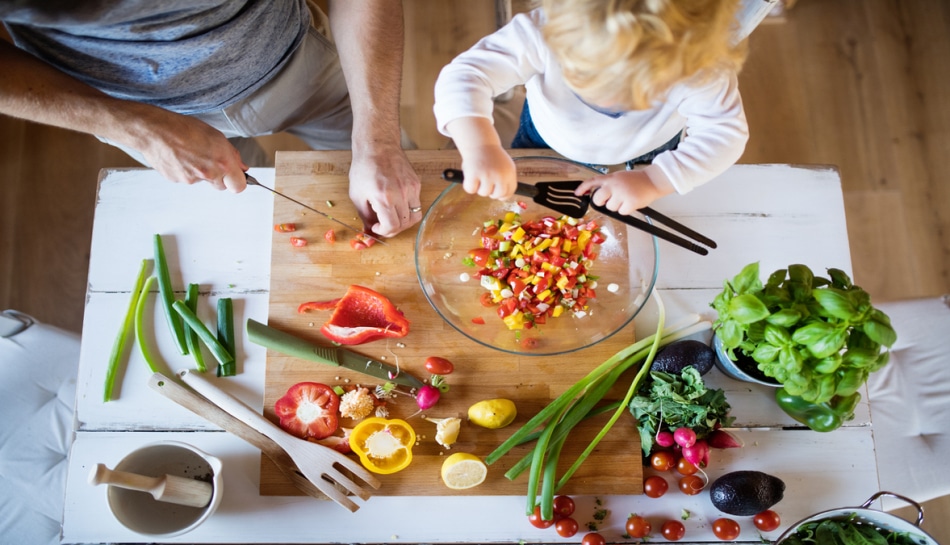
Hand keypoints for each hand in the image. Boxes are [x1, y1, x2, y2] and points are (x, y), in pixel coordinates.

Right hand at [133, 109, 248, 192]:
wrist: (154, 130)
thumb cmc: (184, 128)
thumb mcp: (215, 135)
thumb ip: (231, 155)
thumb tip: (242, 167)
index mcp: (222, 161)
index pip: (239, 186)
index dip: (237, 181)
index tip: (235, 176)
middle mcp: (209, 173)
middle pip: (221, 186)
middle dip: (219, 177)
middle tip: (209, 160)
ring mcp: (192, 179)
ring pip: (202, 180)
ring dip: (200, 171)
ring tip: (189, 152)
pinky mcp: (177, 180)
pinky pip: (187, 178)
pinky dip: (185, 170)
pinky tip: (179, 156)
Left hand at [348, 143, 422, 237]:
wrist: (377, 146)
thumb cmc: (364, 168)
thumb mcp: (357, 194)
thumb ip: (364, 216)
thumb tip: (369, 231)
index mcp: (384, 198)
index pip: (392, 226)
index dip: (384, 232)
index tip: (377, 227)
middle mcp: (401, 194)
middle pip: (404, 224)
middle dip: (393, 229)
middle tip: (384, 225)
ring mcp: (411, 189)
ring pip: (414, 217)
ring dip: (403, 222)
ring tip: (393, 217)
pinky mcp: (416, 184)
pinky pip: (417, 205)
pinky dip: (408, 210)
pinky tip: (398, 205)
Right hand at [445, 117, 516, 198]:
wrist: (479, 142)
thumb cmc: (491, 156)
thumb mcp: (505, 166)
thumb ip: (506, 180)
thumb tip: (503, 197)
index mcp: (509, 173)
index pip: (509, 192)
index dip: (503, 196)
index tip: (498, 195)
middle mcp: (500, 175)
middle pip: (497, 195)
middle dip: (491, 193)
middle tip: (486, 184)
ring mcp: (487, 175)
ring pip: (483, 193)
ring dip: (479, 187)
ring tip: (479, 175)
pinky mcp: (474, 174)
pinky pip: (470, 189)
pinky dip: (468, 185)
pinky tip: (470, 176)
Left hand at [575, 170, 673, 213]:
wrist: (652, 181)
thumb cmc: (635, 181)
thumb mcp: (619, 177)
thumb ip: (608, 184)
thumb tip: (597, 195)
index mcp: (611, 178)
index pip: (592, 181)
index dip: (583, 187)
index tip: (577, 193)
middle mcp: (614, 185)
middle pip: (597, 200)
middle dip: (602, 202)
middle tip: (612, 199)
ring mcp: (622, 194)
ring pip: (610, 208)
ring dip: (617, 206)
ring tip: (626, 198)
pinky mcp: (630, 202)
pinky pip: (621, 212)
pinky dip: (626, 210)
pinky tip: (631, 203)